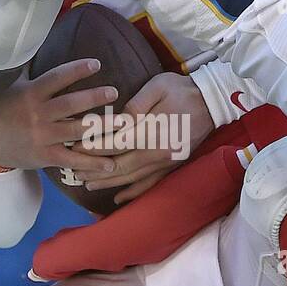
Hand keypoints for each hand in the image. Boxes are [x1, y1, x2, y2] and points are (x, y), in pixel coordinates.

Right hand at [0, 58, 119, 172]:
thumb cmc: (3, 110)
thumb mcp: (11, 86)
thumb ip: (28, 69)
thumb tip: (36, 41)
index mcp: (31, 93)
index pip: (57, 78)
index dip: (77, 70)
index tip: (96, 64)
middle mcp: (38, 114)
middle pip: (71, 104)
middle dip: (94, 97)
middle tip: (115, 92)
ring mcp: (43, 136)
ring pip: (77, 131)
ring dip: (102, 126)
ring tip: (123, 122)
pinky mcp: (45, 156)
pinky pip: (72, 159)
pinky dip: (92, 163)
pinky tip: (111, 164)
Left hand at [69, 71, 214, 203]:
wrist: (212, 102)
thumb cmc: (181, 90)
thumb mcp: (158, 87)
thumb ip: (136, 104)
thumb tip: (117, 120)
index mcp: (151, 132)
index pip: (115, 144)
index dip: (93, 148)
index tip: (74, 148)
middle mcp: (157, 153)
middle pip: (120, 166)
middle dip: (95, 170)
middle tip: (74, 172)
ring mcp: (165, 162)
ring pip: (132, 178)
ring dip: (109, 183)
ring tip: (88, 185)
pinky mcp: (171, 166)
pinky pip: (150, 184)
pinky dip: (133, 192)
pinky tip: (119, 198)